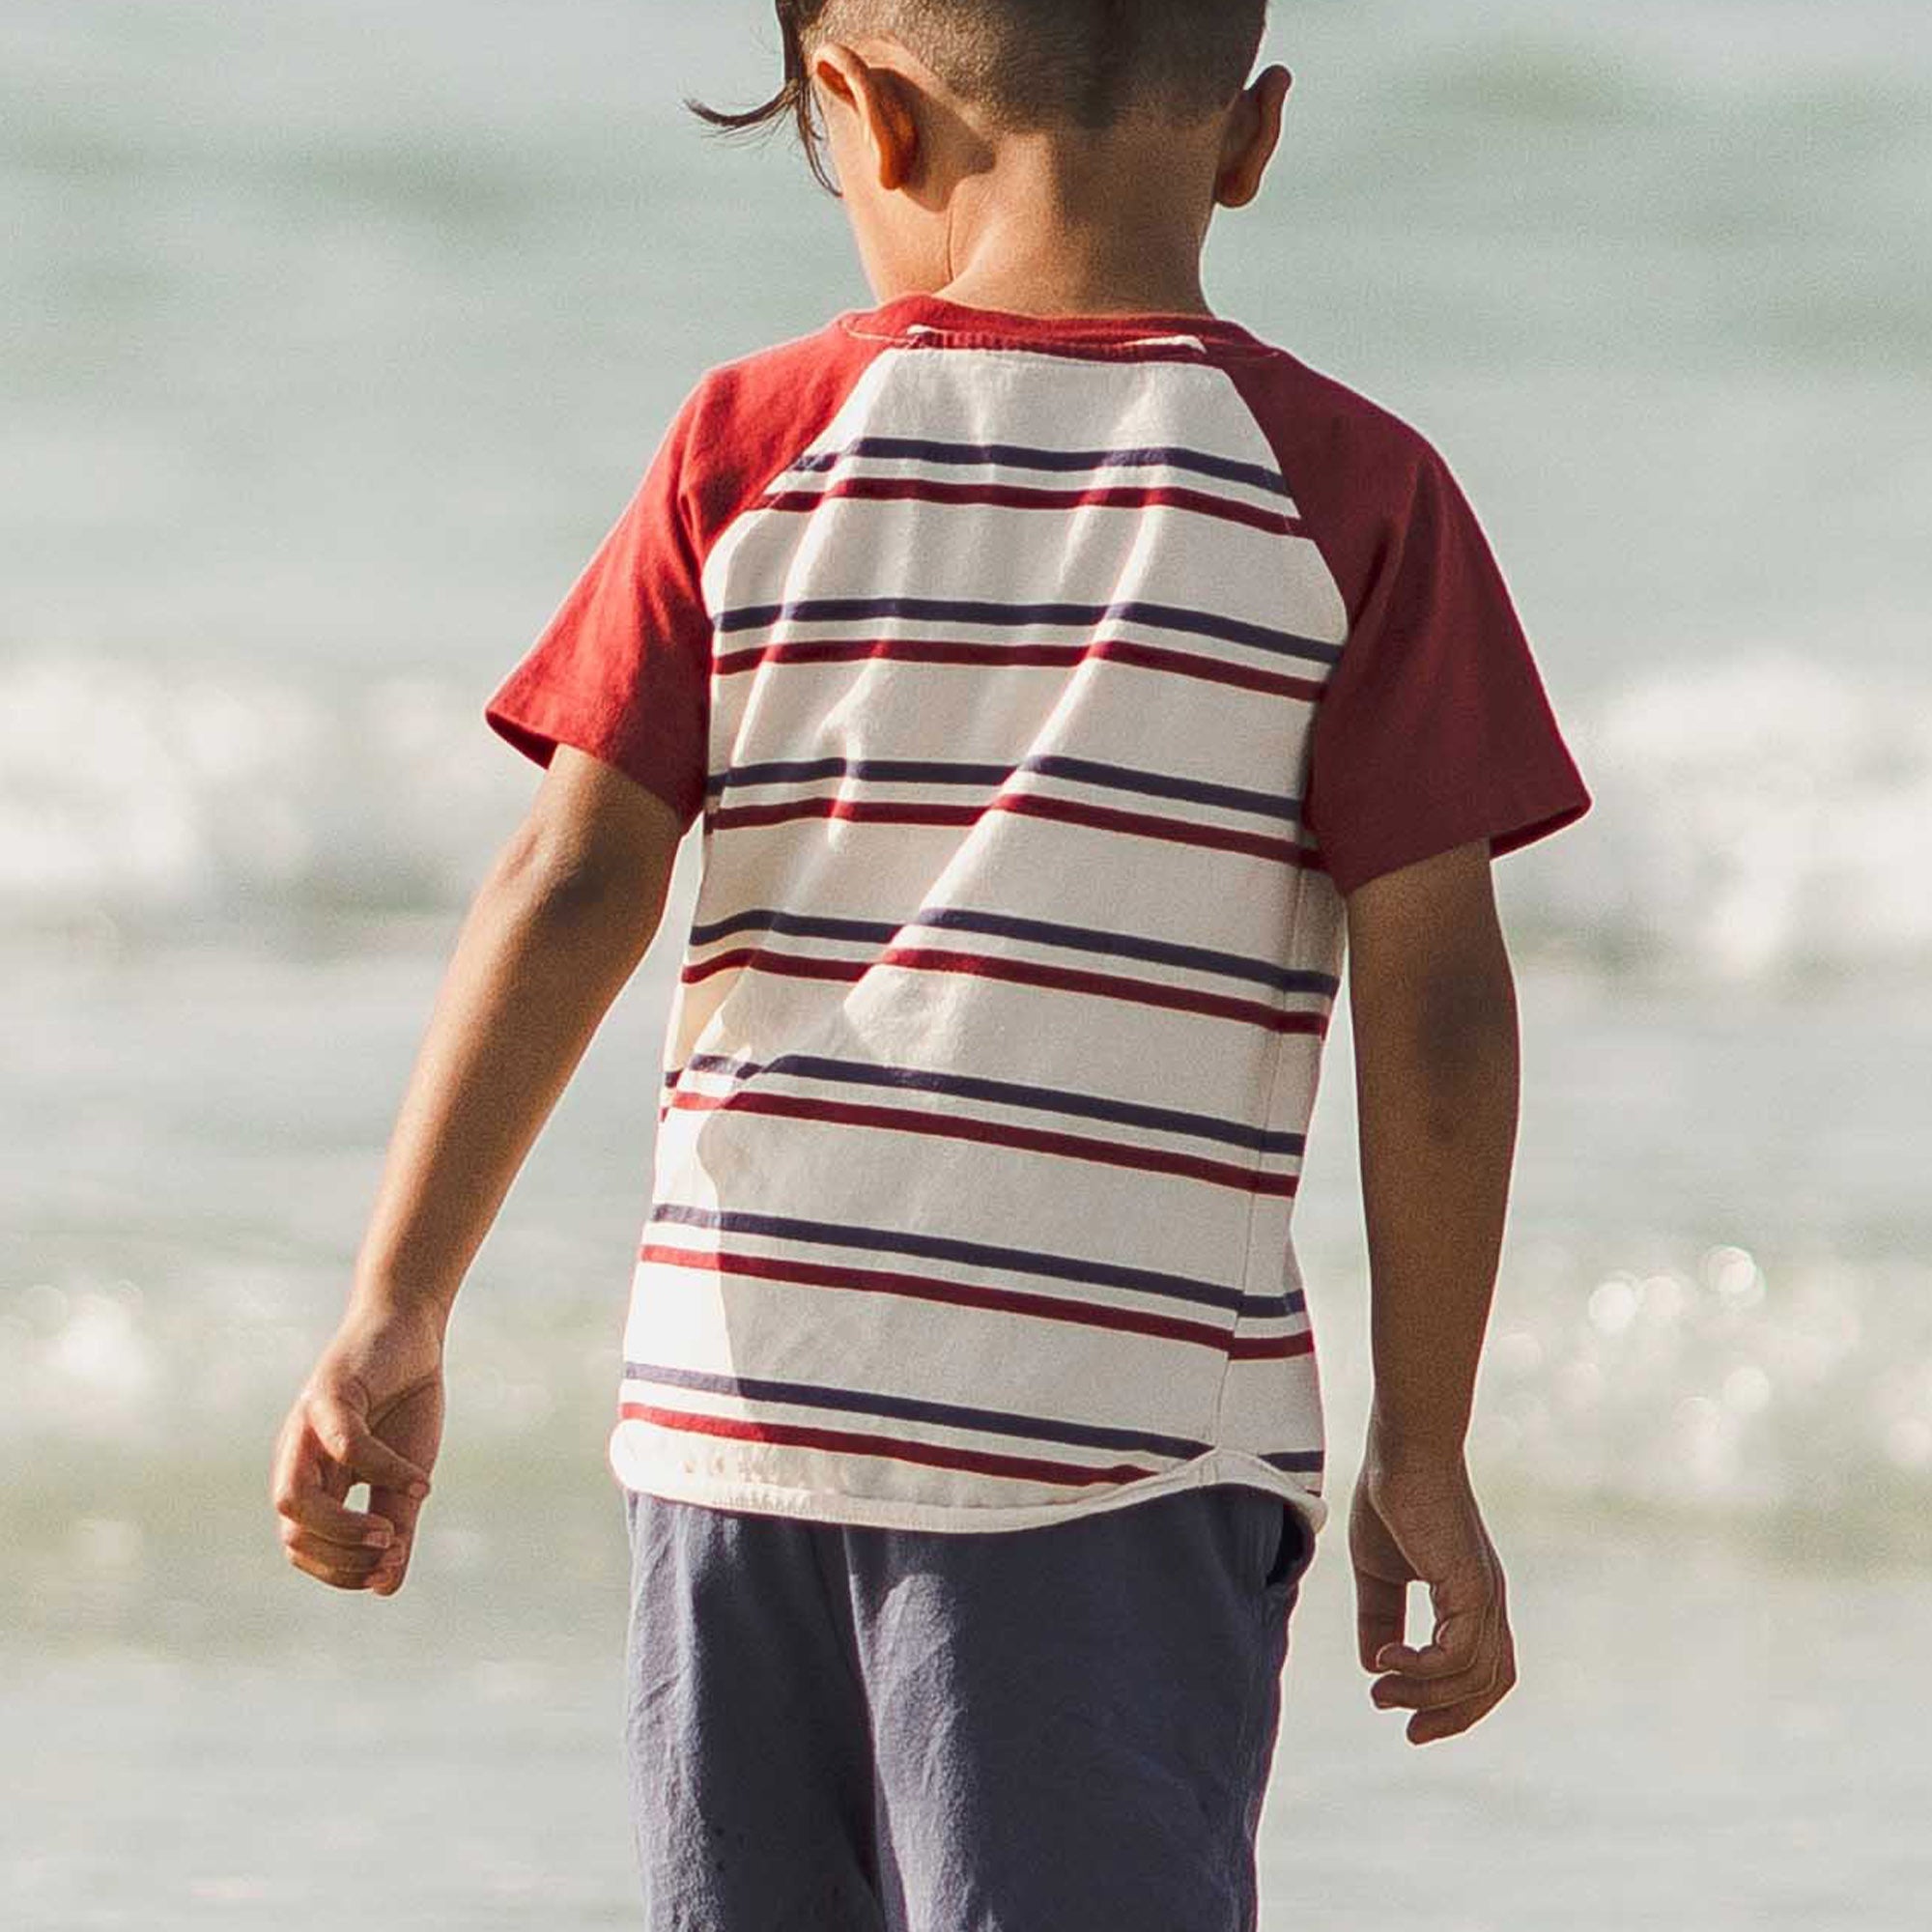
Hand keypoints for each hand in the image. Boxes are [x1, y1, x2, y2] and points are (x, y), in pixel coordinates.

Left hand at [270, 1297, 445, 1595]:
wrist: (408, 1331)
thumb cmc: (402, 1403)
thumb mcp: (403, 1476)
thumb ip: (395, 1526)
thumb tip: (385, 1587)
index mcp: (313, 1482)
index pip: (302, 1547)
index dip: (340, 1570)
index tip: (389, 1569)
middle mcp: (298, 1459)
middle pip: (291, 1531)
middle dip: (341, 1556)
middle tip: (391, 1553)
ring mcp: (307, 1427)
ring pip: (293, 1499)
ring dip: (342, 1527)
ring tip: (390, 1532)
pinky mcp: (329, 1392)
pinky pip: (345, 1445)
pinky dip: (383, 1471)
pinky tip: (421, 1483)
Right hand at [1349, 1434, 1516, 1744]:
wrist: (1403, 1448)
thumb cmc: (1391, 1496)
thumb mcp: (1378, 1569)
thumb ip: (1380, 1614)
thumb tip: (1375, 1666)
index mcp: (1473, 1598)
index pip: (1484, 1672)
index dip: (1454, 1705)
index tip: (1408, 1722)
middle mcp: (1488, 1602)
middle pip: (1489, 1685)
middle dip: (1447, 1715)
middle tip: (1396, 1720)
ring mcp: (1484, 1595)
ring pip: (1472, 1675)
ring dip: (1422, 1693)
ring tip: (1380, 1688)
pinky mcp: (1470, 1585)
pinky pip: (1458, 1653)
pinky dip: (1423, 1667)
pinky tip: (1387, 1656)